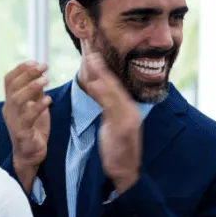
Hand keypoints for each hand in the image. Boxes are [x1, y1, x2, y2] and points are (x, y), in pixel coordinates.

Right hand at [2, 62, 50, 191]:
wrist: (29, 156)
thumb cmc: (33, 130)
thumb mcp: (35, 108)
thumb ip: (35, 94)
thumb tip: (40, 75)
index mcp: (10, 102)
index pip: (9, 80)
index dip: (20, 69)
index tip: (35, 61)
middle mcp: (9, 110)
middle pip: (13, 87)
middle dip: (28, 74)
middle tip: (44, 67)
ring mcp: (13, 121)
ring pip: (16, 99)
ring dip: (31, 87)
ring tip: (46, 80)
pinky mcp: (21, 133)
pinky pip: (27, 117)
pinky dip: (38, 106)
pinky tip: (49, 100)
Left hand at [80, 51, 140, 192]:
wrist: (125, 174)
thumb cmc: (116, 151)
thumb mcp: (109, 124)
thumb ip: (104, 103)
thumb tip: (94, 83)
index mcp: (124, 108)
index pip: (109, 82)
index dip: (99, 65)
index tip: (88, 47)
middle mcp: (128, 109)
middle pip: (111, 81)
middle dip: (99, 62)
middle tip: (87, 42)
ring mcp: (128, 117)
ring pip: (112, 90)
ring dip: (101, 72)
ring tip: (90, 55)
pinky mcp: (124, 127)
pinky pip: (112, 106)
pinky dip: (104, 93)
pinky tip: (95, 81)